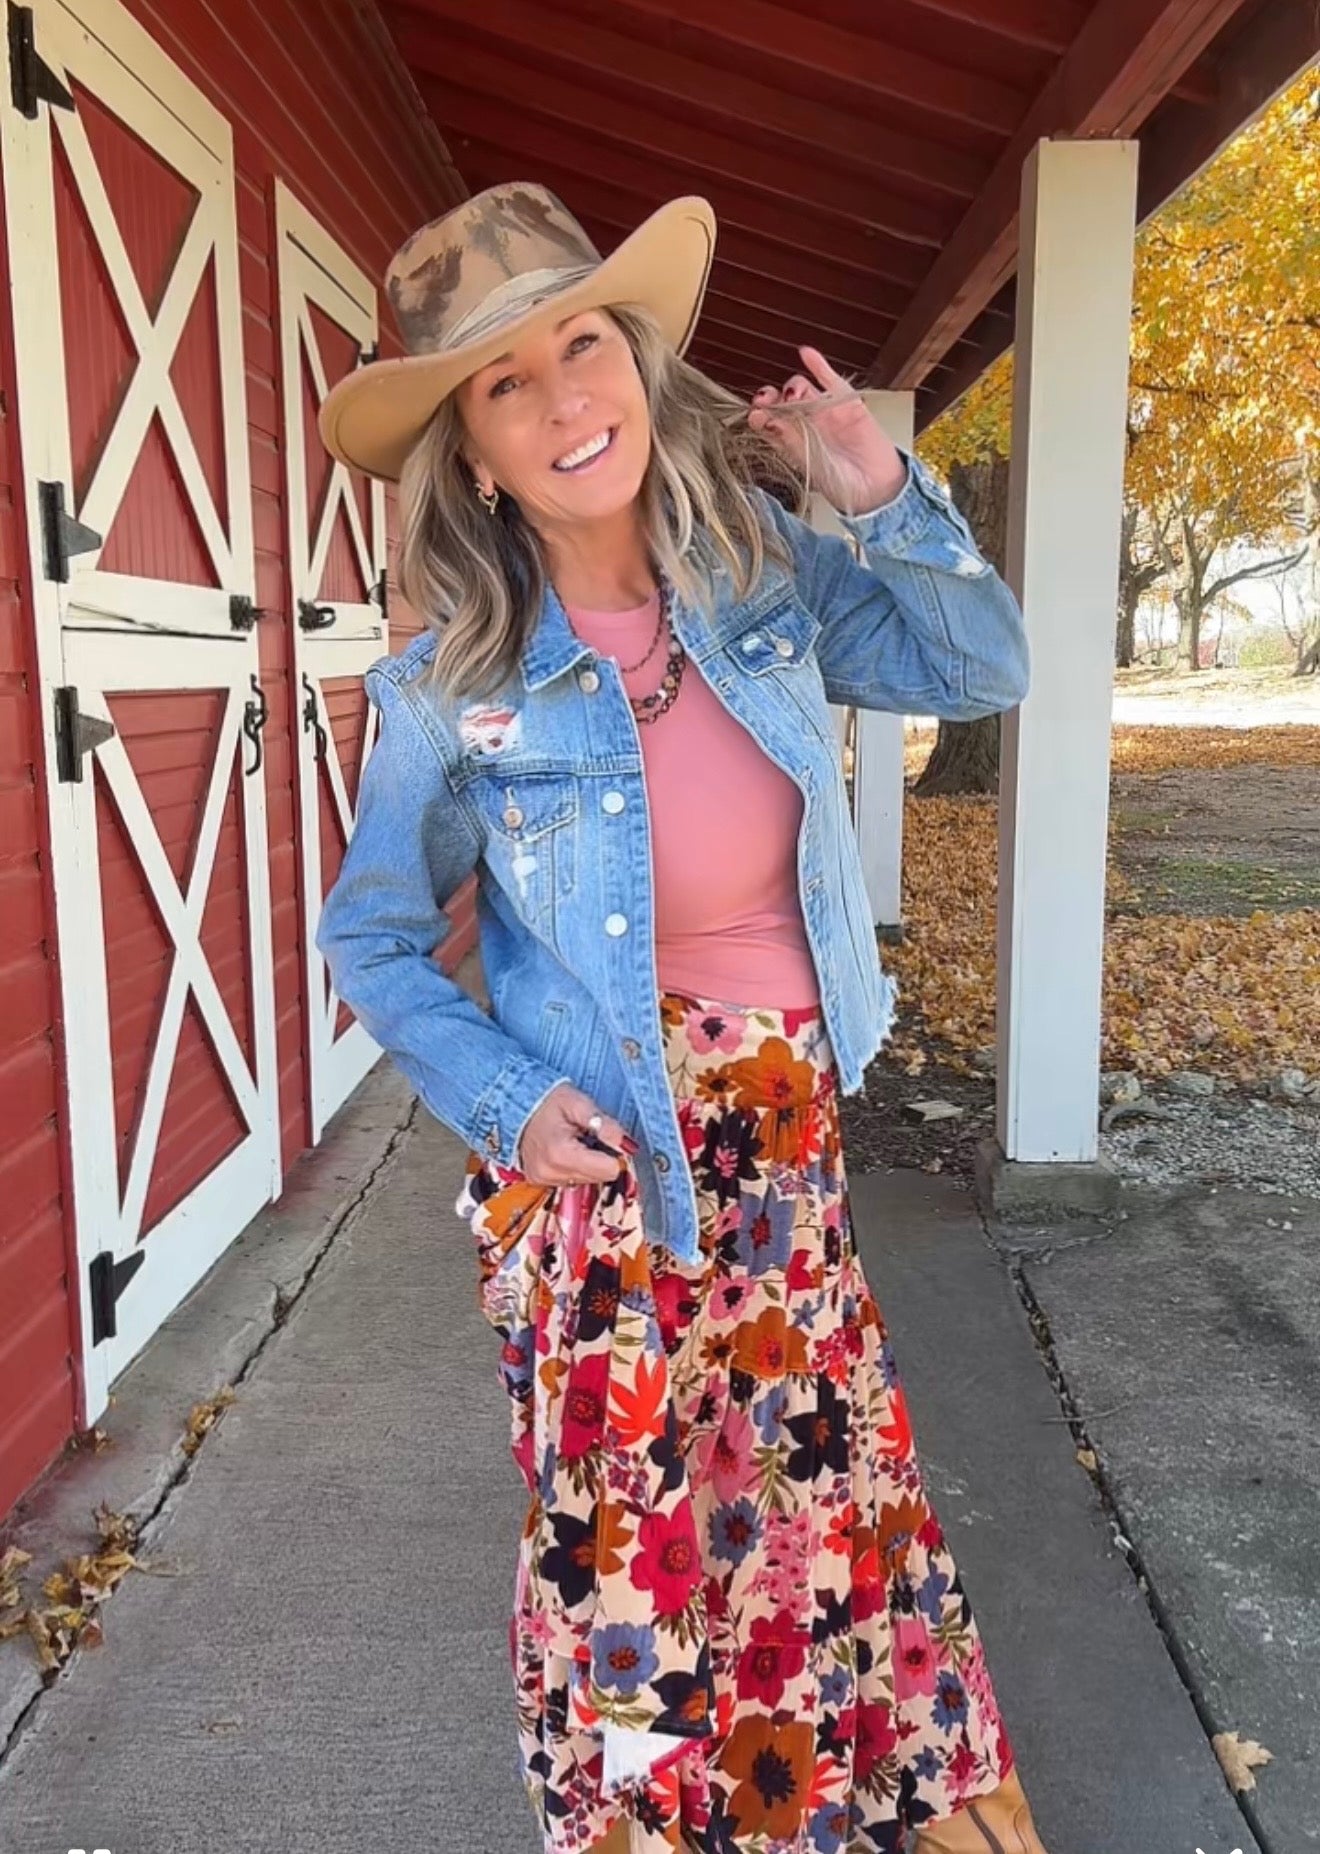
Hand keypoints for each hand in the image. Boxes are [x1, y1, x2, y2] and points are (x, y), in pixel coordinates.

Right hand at [514, 1082, 635, 1185]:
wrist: (511, 1104)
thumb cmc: (544, 1100)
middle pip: (599, 1177)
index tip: (607, 1136)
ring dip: (588, 1162)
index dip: (615, 1153)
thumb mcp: (578, 1103)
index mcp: (562, 1154)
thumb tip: (627, 1144)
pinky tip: (565, 1148)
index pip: (609, 1170)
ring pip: (586, 1180)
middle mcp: (551, 1172)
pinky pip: (570, 1179)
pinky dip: (574, 1166)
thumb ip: (605, 1124)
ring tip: (574, 1140)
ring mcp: (543, 1179)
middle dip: (601, 1157)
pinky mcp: (539, 1180)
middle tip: (588, 1135)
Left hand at [748, 345, 907, 515]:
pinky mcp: (845, 403)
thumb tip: (765, 420)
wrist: (877, 489)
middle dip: (770, 397)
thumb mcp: (810, 465)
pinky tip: (806, 354)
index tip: (756, 415)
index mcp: (791, 445)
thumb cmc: (844, 487)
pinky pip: (829, 380)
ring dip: (792, 387)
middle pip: (780, 402)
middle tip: (766, 399)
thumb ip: (789, 441)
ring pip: (801, 390)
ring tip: (793, 393)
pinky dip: (818, 366)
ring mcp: (824, 413)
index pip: (768, 423)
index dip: (760, 416)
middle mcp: (805, 426)